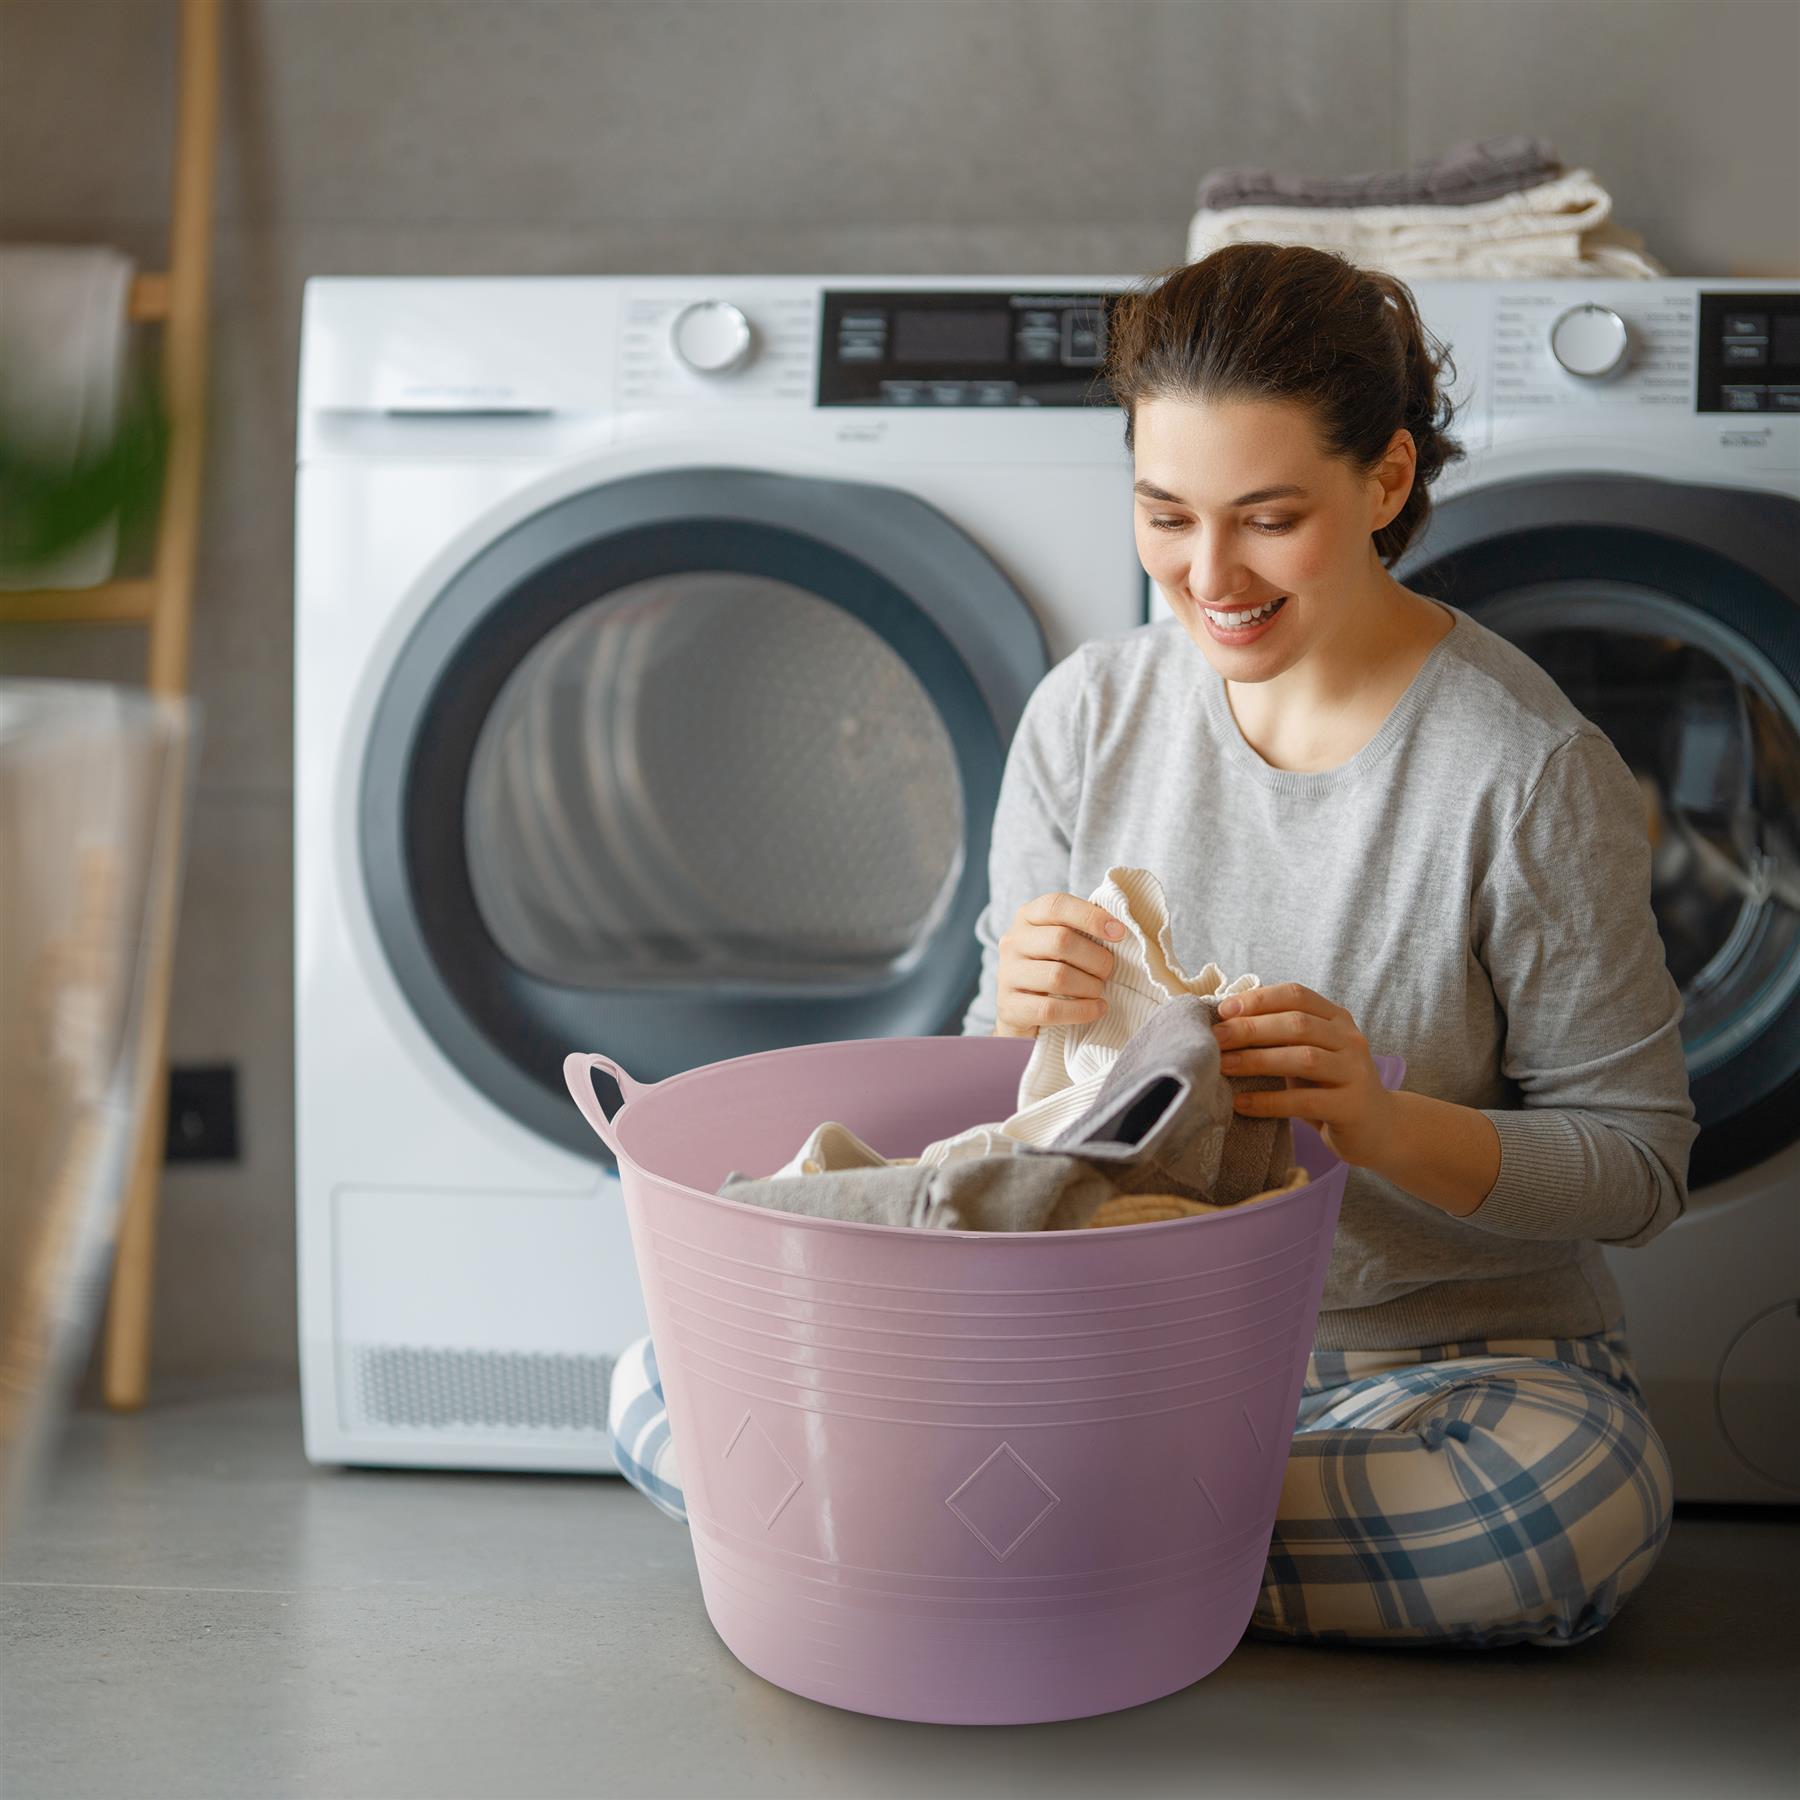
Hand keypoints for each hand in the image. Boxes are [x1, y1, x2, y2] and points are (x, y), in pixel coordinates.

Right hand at [993, 891, 1125, 1037]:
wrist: (1021, 1012)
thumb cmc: (1052, 968)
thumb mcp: (1061, 942)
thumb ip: (1082, 930)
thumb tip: (1119, 929)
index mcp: (1027, 917)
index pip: (1056, 905)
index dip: (1090, 916)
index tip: (1119, 933)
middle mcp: (1013, 942)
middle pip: (1060, 941)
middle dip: (1096, 958)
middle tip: (1108, 971)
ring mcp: (1008, 975)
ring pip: (1057, 976)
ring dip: (1090, 986)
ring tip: (1098, 991)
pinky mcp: (1010, 1007)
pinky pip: (1050, 1009)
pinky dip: (1082, 1010)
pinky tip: (1097, 1008)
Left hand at [1210, 981, 1396, 1168]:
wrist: (1378, 1129)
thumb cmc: (1329, 1087)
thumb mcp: (1308, 1052)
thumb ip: (1280, 1036)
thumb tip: (1223, 1023)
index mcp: (1337, 1019)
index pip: (1296, 996)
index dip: (1259, 999)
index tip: (1223, 1009)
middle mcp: (1350, 1039)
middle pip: (1297, 1024)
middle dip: (1250, 1029)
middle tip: (1215, 1039)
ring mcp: (1355, 1072)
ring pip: (1303, 1058)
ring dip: (1257, 1060)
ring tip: (1222, 1067)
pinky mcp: (1352, 1106)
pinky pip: (1305, 1101)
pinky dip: (1270, 1101)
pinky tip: (1242, 1103)